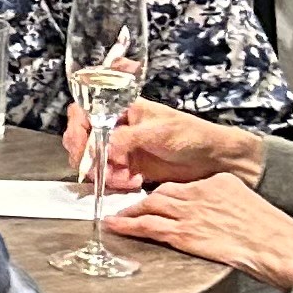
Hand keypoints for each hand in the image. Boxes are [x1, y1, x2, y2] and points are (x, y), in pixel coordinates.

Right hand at [71, 97, 260, 194]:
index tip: (80, 144)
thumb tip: (102, 150)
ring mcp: (122, 148)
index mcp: (124, 109)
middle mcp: (119, 127)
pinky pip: (109, 175)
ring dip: (100, 171)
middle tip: (93, 168)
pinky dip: (113, 181)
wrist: (215, 160)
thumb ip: (126, 138)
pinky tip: (129, 183)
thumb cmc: (192, 135)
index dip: (77, 126)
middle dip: (85, 154)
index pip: (87, 110)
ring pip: (93, 159)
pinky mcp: (129, 167)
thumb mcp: (158, 131)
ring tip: (118, 179)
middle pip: (84, 137)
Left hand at [106, 169, 292, 291]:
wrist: (282, 247)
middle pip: (162, 192)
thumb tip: (219, 219)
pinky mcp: (184, 233)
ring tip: (116, 216)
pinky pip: (147, 226)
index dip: (167, 194)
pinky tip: (115, 226)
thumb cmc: (274, 235)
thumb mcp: (250, 208)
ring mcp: (191, 212)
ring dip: (129, 212)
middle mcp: (201, 192)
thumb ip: (228, 208)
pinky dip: (127, 225)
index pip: (184, 184)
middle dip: (143, 200)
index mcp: (220, 183)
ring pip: (149, 206)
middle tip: (130, 207)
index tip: (158, 199)